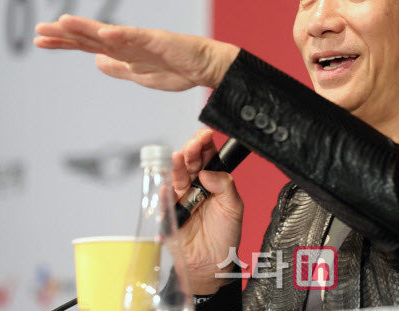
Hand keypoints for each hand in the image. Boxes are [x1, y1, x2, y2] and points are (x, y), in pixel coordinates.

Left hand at [34, 14, 238, 89]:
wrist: (206, 67)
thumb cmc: (178, 70)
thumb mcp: (140, 76)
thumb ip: (118, 68)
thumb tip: (96, 61)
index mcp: (123, 52)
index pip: (87, 45)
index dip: (64, 42)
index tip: (40, 40)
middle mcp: (127, 43)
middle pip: (91, 37)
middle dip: (64, 34)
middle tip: (39, 29)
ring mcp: (141, 40)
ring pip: (108, 33)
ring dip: (85, 28)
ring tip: (62, 23)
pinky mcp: (157, 39)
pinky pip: (136, 37)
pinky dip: (120, 34)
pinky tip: (103, 33)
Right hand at [172, 129, 243, 293]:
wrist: (212, 264)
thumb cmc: (225, 235)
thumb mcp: (234, 207)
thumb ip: (225, 186)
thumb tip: (208, 173)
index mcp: (213, 180)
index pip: (207, 155)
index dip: (205, 144)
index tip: (205, 135)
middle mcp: (196, 185)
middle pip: (190, 162)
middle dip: (191, 150)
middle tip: (194, 145)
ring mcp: (182, 197)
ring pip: (176, 176)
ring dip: (177, 166)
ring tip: (179, 158)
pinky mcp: (170, 212)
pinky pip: (164, 199)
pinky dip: (165, 191)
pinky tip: (167, 185)